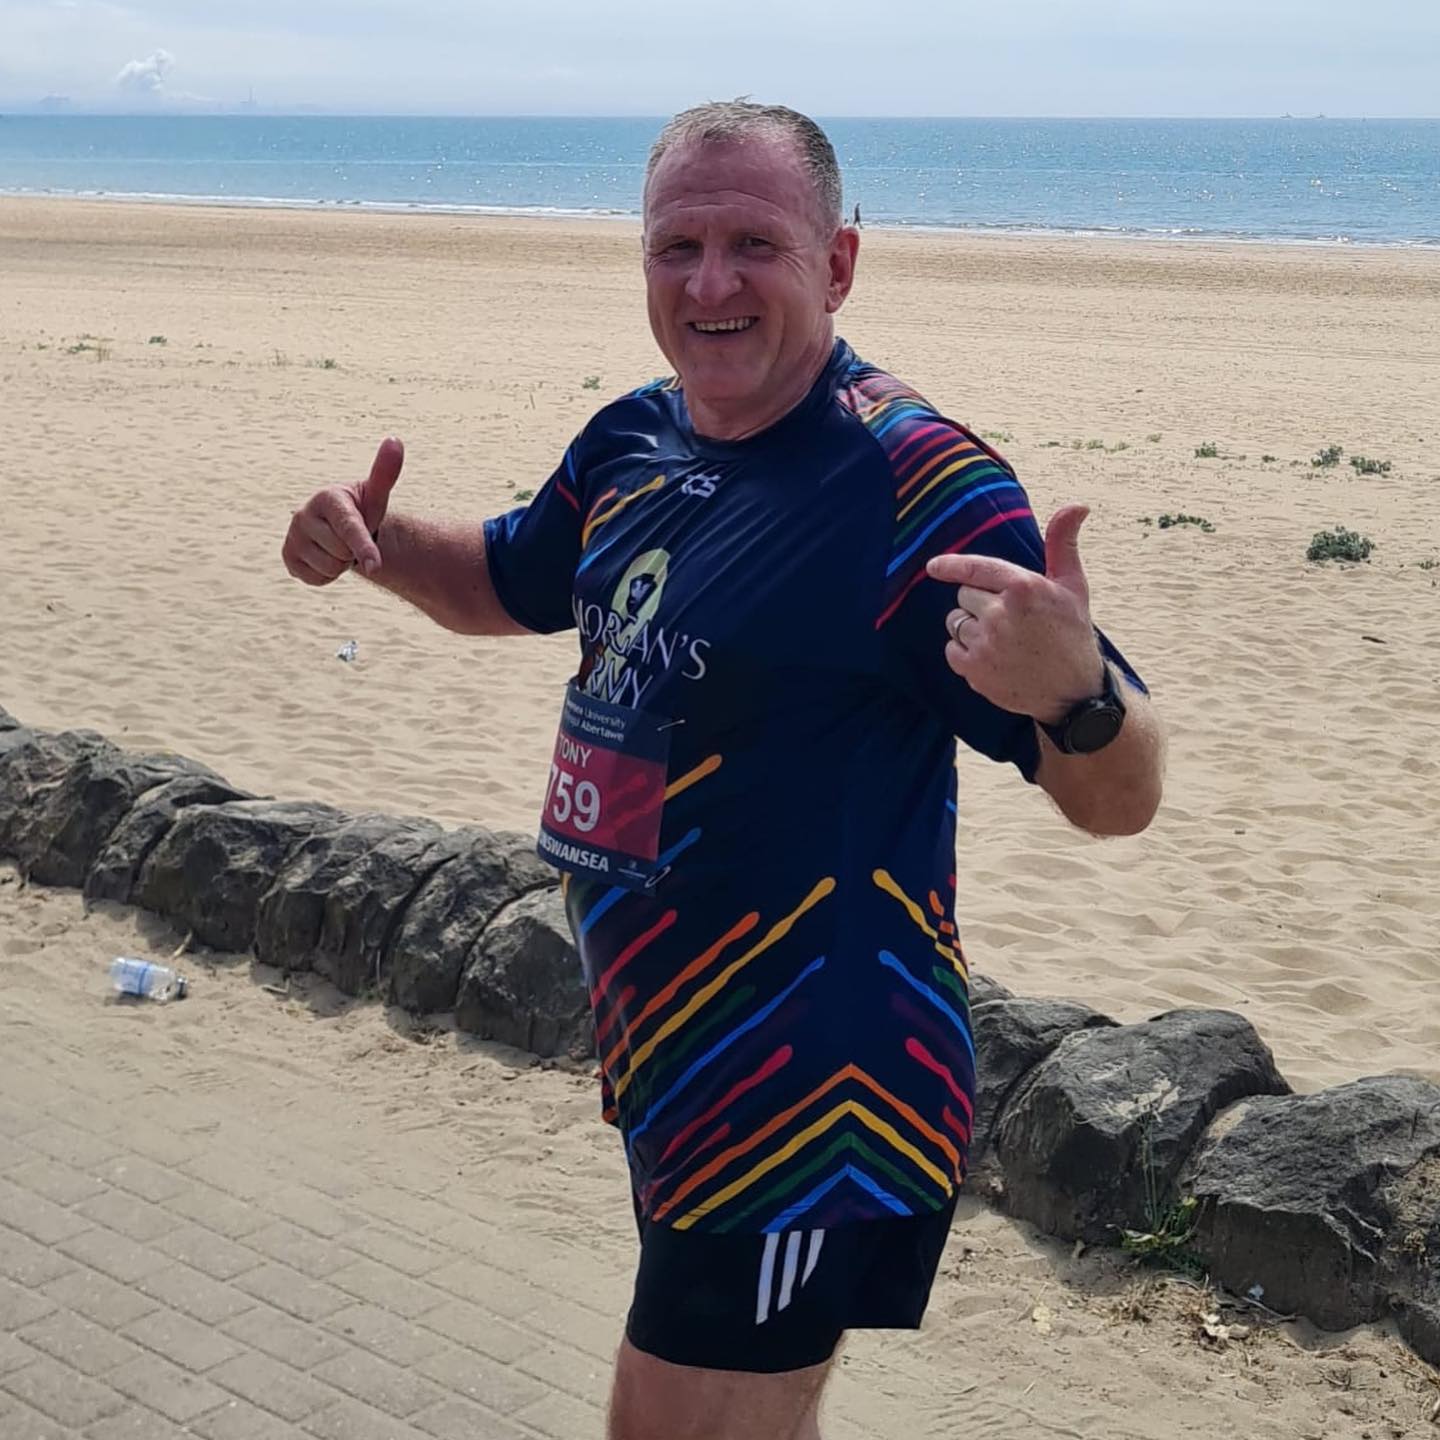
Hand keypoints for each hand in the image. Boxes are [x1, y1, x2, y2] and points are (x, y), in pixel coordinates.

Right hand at [281, 438, 403, 584]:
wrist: (340, 527)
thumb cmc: (362, 508)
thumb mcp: (375, 494)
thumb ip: (385, 472)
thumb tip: (395, 440)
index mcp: (327, 497)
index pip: (349, 528)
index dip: (363, 548)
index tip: (375, 566)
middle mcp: (303, 514)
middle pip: (342, 553)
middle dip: (354, 552)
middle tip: (351, 538)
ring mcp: (292, 536)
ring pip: (330, 568)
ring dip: (341, 564)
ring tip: (339, 545)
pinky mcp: (287, 557)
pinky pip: (317, 579)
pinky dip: (328, 575)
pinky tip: (326, 556)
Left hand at [926, 504, 1104, 724]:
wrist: (1073, 692)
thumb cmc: (1072, 634)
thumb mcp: (1073, 585)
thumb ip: (1062, 543)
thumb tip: (1077, 505)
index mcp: (1023, 587)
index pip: (975, 569)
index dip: (951, 566)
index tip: (934, 567)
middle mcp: (1000, 613)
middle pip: (964, 595)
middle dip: (980, 603)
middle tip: (1009, 619)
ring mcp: (985, 643)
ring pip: (955, 621)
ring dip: (970, 627)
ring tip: (1002, 640)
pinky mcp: (974, 669)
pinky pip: (951, 649)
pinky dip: (965, 652)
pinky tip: (992, 657)